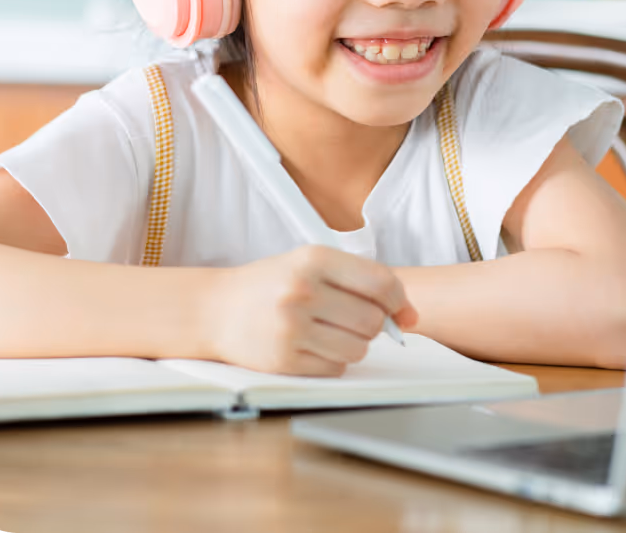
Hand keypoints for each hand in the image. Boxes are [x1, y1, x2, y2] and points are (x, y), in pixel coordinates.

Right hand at [203, 245, 417, 375]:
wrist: (215, 309)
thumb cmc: (272, 284)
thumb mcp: (311, 264)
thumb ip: (361, 281)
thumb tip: (410, 315)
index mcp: (314, 258)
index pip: (380, 282)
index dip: (400, 300)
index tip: (403, 312)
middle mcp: (302, 290)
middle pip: (373, 320)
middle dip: (374, 325)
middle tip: (353, 319)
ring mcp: (291, 327)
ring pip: (358, 348)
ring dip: (354, 344)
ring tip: (329, 330)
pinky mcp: (284, 359)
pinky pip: (335, 367)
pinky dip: (333, 360)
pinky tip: (312, 345)